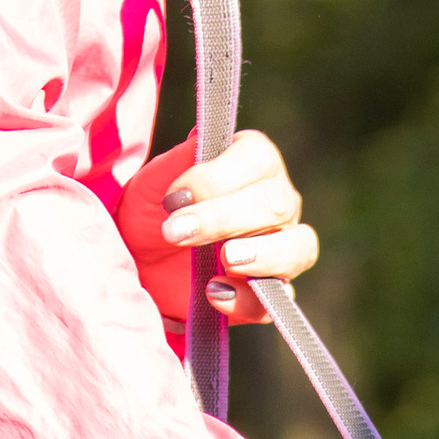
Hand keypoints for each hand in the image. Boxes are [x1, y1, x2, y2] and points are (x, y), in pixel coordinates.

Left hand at [116, 130, 317, 328]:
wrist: (141, 266)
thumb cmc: (152, 214)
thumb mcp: (153, 184)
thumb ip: (180, 161)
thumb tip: (201, 138)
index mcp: (254, 164)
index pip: (259, 160)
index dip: (218, 178)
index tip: (174, 197)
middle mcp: (277, 204)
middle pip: (276, 204)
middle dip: (224, 218)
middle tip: (177, 232)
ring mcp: (281, 251)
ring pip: (297, 249)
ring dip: (262, 254)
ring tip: (225, 259)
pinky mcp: (268, 295)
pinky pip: (275, 300)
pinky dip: (246, 298)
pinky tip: (214, 292)